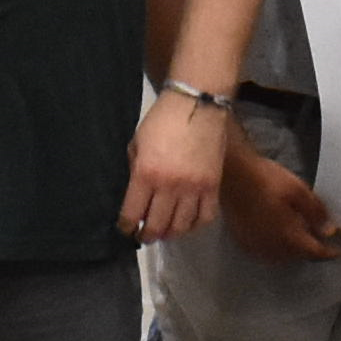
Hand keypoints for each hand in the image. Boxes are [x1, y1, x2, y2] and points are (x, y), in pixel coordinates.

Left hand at [126, 90, 231, 239]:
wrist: (197, 104)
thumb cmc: (162, 120)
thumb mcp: (137, 144)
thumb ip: (136, 171)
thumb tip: (138, 194)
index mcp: (146, 174)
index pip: (133, 214)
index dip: (127, 227)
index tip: (126, 229)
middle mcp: (169, 187)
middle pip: (157, 226)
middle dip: (147, 235)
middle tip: (145, 235)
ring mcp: (194, 188)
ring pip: (181, 226)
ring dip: (170, 233)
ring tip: (166, 231)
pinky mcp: (213, 186)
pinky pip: (205, 216)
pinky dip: (195, 224)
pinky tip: (188, 221)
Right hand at [222, 137, 340, 261]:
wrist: (232, 175)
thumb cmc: (267, 180)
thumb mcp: (298, 191)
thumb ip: (315, 213)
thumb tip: (329, 231)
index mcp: (288, 237)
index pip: (313, 252)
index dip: (328, 253)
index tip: (339, 252)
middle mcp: (271, 247)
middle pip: (296, 256)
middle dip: (309, 250)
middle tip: (318, 239)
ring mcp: (254, 246)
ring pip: (280, 257)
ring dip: (292, 251)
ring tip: (299, 237)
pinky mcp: (242, 241)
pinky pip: (264, 251)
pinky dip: (275, 247)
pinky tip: (277, 235)